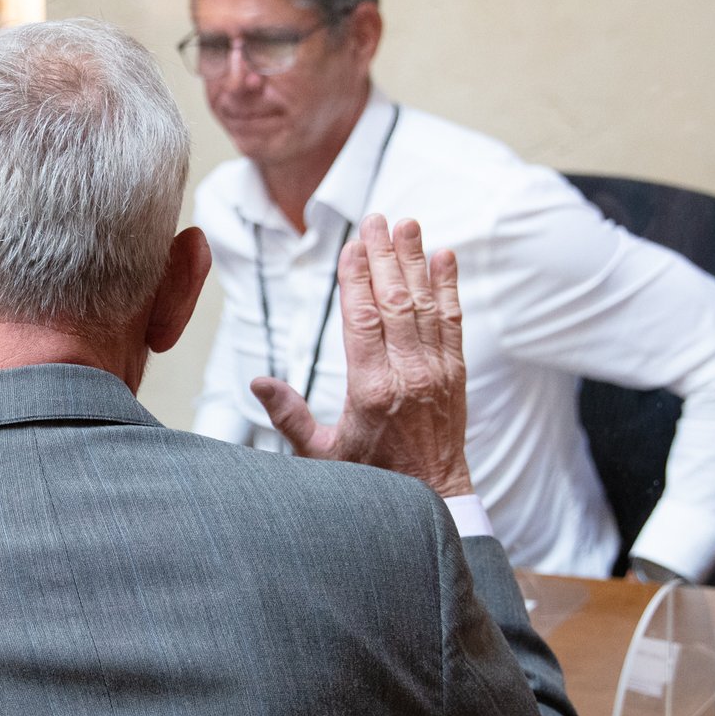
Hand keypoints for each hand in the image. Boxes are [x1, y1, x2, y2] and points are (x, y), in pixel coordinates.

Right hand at [250, 214, 474, 499]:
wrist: (431, 496)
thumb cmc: (369, 478)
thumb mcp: (319, 454)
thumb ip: (289, 415)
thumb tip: (258, 382)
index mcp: (369, 392)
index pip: (362, 320)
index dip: (358, 278)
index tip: (352, 245)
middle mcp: (407, 376)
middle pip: (394, 303)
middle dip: (385, 256)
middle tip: (376, 219)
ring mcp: (436, 373)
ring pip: (424, 305)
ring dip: (416, 261)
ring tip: (408, 224)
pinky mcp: (456, 374)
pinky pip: (452, 322)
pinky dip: (448, 287)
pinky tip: (445, 257)